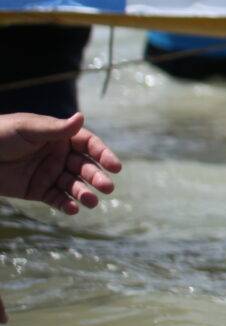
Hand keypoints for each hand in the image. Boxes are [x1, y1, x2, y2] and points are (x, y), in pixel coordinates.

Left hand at [0, 112, 121, 214]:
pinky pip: (56, 198)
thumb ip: (56, 129)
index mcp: (60, 137)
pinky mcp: (38, 191)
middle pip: (84, 167)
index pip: (88, 145)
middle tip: (107, 187)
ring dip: (84, 193)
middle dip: (97, 177)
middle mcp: (59, 155)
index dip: (103, 154)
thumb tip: (82, 117)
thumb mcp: (29, 129)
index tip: (115, 166)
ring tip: (91, 201)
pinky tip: (73, 209)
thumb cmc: (1, 134)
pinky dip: (66, 204)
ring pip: (73, 185)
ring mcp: (49, 173)